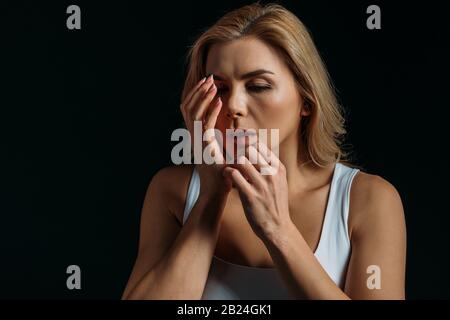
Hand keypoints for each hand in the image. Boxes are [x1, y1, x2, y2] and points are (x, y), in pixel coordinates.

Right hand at [180, 75, 231, 196]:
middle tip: (210, 78)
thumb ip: (228, 141)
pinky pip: (204, 125)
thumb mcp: (225, 154)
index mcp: (196, 136)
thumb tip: (240, 132)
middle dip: (198, 91)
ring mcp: (196, 141)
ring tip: (213, 84)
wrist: (216, 192)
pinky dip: (211, 112)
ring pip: (193, 113)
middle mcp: (193, 137)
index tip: (209, 84)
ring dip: (203, 97)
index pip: (190, 111)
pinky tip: (220, 103)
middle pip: (188, 107)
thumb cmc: (222, 175)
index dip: (197, 96)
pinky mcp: (203, 147)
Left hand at [223, 141, 292, 240]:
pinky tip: (227, 175)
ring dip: (232, 161)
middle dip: (237, 150)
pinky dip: (228, 172)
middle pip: (250, 149)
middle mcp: (271, 174)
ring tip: (228, 165)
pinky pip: (234, 175)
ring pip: (241, 160)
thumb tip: (258, 152)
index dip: (246, 143)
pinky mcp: (250, 195)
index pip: (260, 146)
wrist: (278, 227)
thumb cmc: (275, 204)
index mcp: (278, 168)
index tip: (238, 145)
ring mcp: (261, 185)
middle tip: (229, 153)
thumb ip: (271, 167)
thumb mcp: (279, 182)